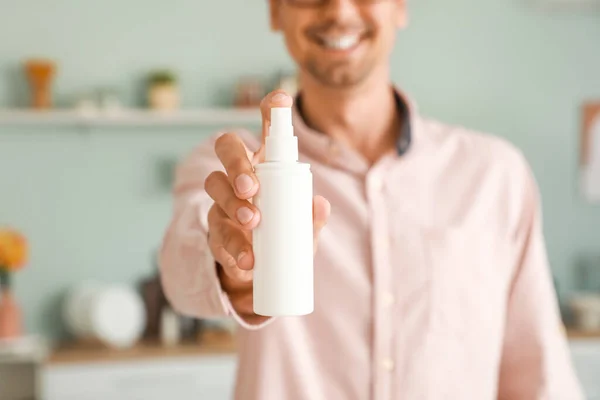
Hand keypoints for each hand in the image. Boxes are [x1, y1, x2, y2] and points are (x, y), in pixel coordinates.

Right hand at [204, 90, 330, 323]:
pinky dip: (232, 245)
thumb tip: (321, 205)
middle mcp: (239, 175)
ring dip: (232, 201)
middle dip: (237, 163)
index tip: (281, 101)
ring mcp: (222, 201)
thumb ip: (312, 218)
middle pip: (226, 147)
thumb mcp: (302, 228)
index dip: (272, 111)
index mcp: (265, 165)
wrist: (258, 270)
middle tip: (252, 187)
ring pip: (215, 185)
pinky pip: (216, 231)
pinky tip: (247, 258)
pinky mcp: (214, 231)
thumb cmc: (282, 234)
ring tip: (253, 220)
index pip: (266, 129)